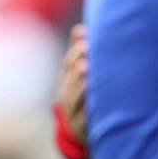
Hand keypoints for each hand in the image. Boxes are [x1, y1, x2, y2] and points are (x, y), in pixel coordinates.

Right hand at [56, 23, 88, 141]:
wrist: (78, 130)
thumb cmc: (82, 94)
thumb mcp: (77, 75)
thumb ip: (79, 53)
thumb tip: (81, 28)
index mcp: (67, 77)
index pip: (69, 61)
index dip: (75, 48)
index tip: (85, 36)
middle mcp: (66, 92)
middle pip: (70, 77)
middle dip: (77, 64)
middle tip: (87, 52)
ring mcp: (71, 110)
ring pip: (72, 97)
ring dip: (79, 87)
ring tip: (87, 77)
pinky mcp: (79, 127)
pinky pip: (81, 120)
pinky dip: (86, 114)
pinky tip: (91, 107)